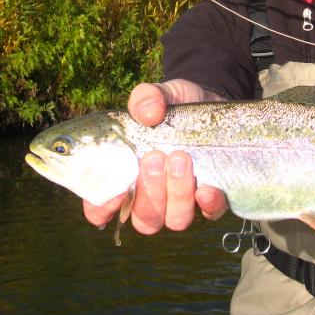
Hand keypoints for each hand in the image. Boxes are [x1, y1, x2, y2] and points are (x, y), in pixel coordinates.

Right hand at [82, 79, 228, 233]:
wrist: (210, 101)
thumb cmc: (172, 107)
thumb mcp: (158, 94)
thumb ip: (146, 98)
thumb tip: (148, 113)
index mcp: (125, 177)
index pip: (101, 209)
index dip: (102, 208)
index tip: (116, 189)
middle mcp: (152, 197)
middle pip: (144, 219)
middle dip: (149, 192)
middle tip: (155, 157)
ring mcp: (182, 202)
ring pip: (175, 220)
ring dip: (177, 194)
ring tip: (180, 158)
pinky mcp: (213, 198)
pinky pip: (211, 213)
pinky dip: (208, 204)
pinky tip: (206, 187)